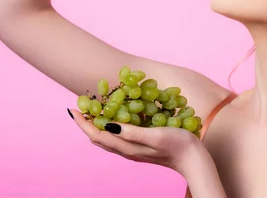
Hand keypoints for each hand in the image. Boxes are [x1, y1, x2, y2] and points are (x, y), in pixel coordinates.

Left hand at [69, 108, 201, 175]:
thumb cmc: (178, 145)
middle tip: (79, 106)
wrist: (194, 160)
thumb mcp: (155, 135)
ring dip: (97, 124)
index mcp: (127, 147)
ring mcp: (134, 150)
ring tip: (93, 109)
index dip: (83, 122)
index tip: (72, 108)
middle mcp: (127, 150)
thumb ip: (132, 132)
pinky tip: (118, 116)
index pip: (97, 135)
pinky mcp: (141, 147)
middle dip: (86, 123)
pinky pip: (119, 137)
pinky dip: (111, 125)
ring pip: (108, 138)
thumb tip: (108, 125)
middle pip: (98, 138)